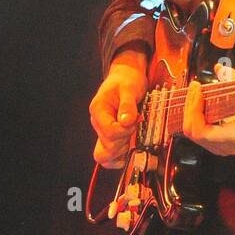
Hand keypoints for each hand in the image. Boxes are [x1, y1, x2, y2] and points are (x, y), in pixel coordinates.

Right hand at [90, 48, 147, 168]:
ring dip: (122, 151)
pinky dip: (121, 157)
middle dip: (125, 141)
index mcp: (98, 110)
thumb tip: (126, 122)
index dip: (125, 131)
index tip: (136, 120)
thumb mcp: (130, 88)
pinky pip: (110, 158)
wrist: (126, 76)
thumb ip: (127, 105)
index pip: (109, 132)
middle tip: (135, 127)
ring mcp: (102, 132)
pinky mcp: (109, 138)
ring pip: (105, 157)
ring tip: (133, 136)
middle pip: (106, 148)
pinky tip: (131, 147)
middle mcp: (97, 123)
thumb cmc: (127, 80)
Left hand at [181, 62, 234, 155]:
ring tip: (195, 92)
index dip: (195, 110)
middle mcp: (226, 147)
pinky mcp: (214, 145)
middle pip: (193, 132)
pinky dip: (194, 117)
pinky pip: (196, 132)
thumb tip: (219, 68)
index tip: (198, 89)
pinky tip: (198, 102)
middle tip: (194, 87)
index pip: (203, 132)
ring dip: (191, 111)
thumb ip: (233, 78)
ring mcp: (219, 148)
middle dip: (190, 107)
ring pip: (192, 133)